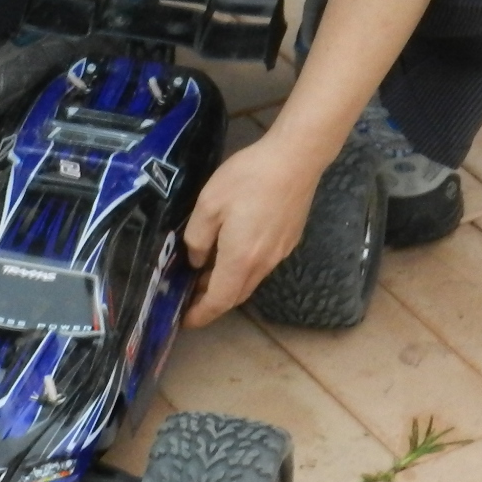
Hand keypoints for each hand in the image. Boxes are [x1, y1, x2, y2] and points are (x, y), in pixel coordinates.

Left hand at [181, 136, 323, 327]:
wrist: (295, 159)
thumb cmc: (248, 179)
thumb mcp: (208, 204)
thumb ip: (197, 238)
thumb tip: (196, 260)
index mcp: (240, 260)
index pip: (219, 301)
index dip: (200, 315)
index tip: (185, 321)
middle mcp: (262, 264)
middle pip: (236, 295)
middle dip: (212, 301)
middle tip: (190, 295)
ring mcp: (279, 253)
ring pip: (250, 281)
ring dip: (228, 284)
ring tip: (206, 272)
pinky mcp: (289, 240)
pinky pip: (262, 265)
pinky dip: (243, 269)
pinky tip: (233, 251)